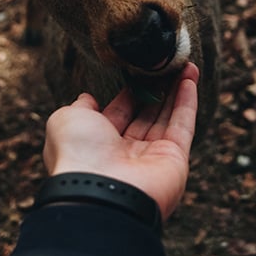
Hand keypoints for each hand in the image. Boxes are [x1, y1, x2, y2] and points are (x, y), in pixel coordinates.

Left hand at [43, 63, 198, 219]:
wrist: (99, 192)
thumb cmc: (78, 154)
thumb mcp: (66, 120)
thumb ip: (79, 107)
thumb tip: (88, 98)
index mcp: (99, 145)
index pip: (119, 113)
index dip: (129, 92)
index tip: (138, 69)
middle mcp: (126, 153)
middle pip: (146, 114)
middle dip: (156, 88)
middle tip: (164, 63)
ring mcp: (152, 157)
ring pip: (167, 117)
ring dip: (176, 89)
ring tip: (183, 63)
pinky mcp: (175, 160)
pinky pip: (183, 125)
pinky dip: (188, 102)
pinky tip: (190, 77)